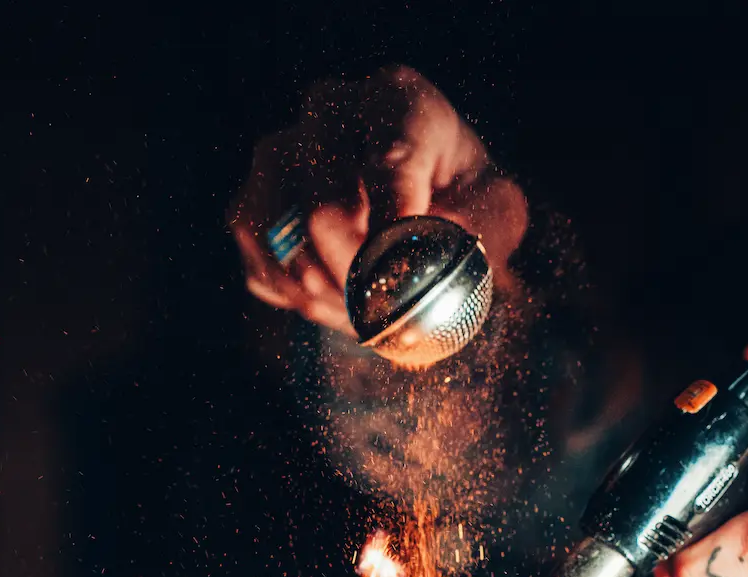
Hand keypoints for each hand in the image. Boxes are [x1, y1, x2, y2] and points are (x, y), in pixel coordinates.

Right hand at [229, 65, 526, 334]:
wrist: (421, 211)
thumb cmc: (462, 207)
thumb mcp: (497, 214)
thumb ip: (480, 228)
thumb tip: (432, 249)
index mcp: (397, 101)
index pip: (389, 160)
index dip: (396, 232)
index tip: (404, 275)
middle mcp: (328, 112)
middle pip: (326, 212)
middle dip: (362, 280)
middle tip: (390, 302)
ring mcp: (277, 155)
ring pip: (286, 248)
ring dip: (331, 297)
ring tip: (367, 302)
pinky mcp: (250, 206)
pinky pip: (265, 273)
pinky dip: (303, 303)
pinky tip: (337, 296)